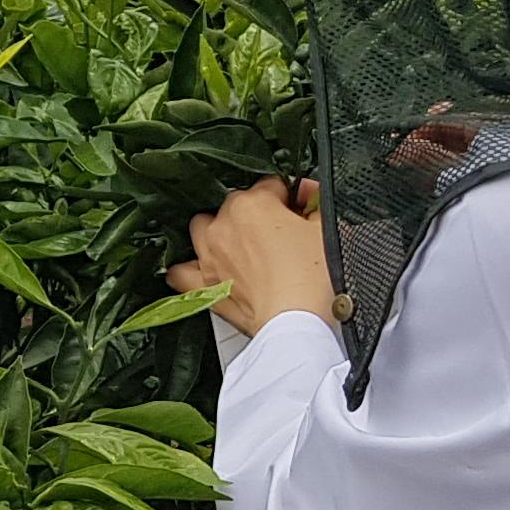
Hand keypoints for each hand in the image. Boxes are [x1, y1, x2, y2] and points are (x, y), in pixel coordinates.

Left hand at [169, 177, 336, 335]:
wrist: (297, 323)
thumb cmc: (313, 280)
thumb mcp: (327, 230)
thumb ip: (316, 205)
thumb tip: (310, 199)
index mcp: (252, 205)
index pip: (272, 185)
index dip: (292, 197)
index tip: (302, 209)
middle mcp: (223, 226)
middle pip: (238, 206)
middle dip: (260, 215)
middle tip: (283, 233)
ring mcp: (210, 256)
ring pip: (203, 229)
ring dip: (221, 232)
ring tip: (244, 245)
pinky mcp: (205, 286)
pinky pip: (182, 272)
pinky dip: (190, 269)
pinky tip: (204, 269)